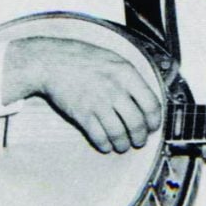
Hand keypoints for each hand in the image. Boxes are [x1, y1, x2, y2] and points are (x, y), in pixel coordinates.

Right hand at [2, 36, 162, 152]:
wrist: (51, 62)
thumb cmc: (82, 59)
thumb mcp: (114, 60)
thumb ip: (131, 78)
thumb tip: (145, 99)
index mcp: (127, 74)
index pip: (151, 104)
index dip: (155, 120)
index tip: (153, 127)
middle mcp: (115, 89)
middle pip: (136, 123)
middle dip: (140, 137)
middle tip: (139, 141)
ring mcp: (98, 102)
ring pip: (118, 133)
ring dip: (123, 144)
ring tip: (122, 146)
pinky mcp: (82, 114)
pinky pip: (99, 136)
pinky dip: (105, 145)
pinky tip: (106, 146)